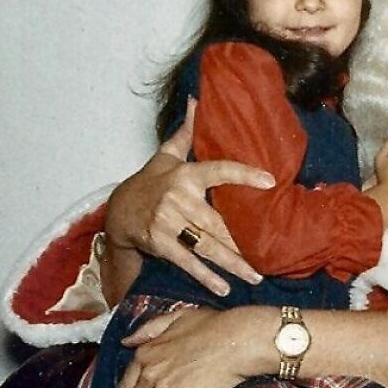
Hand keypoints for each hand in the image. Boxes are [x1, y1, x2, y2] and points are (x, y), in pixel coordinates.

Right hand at [105, 100, 275, 297]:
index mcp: (185, 175)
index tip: (270, 181)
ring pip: (206, 245)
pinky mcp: (159, 243)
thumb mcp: (165, 157)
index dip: (244, 174)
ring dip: (232, 264)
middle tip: (269, 258)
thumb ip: (186, 133)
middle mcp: (178, 198)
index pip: (219, 171)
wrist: (117, 213)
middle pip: (217, 223)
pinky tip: (224, 288)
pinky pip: (187, 262)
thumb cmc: (149, 183)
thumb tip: (197, 100)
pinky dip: (205, 277)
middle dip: (242, 243)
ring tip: (255, 276)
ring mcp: (167, 223)